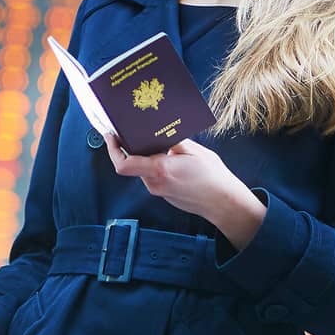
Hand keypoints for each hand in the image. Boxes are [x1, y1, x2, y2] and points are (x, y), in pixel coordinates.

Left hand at [104, 134, 266, 249]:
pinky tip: (168, 156)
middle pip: (132, 163)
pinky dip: (155, 165)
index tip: (110, 135)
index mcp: (159, 169)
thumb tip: (160, 133)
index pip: (123, 163)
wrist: (223, 204)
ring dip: (145, 156)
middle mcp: (155, 183)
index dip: (112, 149)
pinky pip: (153, 177)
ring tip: (157, 141)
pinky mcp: (165, 195)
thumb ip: (173, 141)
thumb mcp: (193, 150)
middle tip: (134, 130)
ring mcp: (159, 191)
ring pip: (143, 170)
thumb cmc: (212, 177)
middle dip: (131, 147)